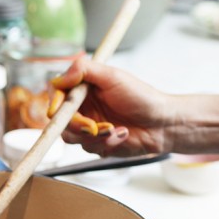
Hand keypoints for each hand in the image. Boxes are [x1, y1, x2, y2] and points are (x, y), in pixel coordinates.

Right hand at [51, 56, 171, 156]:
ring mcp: (89, 127)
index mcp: (84, 89)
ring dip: (95, 136)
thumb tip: (59, 78)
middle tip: (93, 127)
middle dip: (77, 125)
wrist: (163, 122)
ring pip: (73, 137)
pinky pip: (90, 148)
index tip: (58, 111)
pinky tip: (122, 134)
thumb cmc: (142, 97)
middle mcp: (84, 108)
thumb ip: (84, 70)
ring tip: (115, 129)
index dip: (55, 105)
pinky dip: (107, 143)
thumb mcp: (113, 76)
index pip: (57, 96)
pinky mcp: (98, 144)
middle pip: (61, 121)